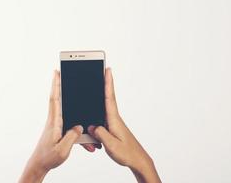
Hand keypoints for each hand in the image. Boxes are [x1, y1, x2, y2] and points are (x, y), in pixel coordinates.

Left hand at [19, 71, 82, 182]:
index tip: (56, 72)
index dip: (56, 85)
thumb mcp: (63, 149)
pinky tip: (75, 117)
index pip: (55, 99)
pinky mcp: (57, 128)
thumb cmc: (48, 157)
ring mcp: (55, 123)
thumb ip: (72, 136)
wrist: (40, 164)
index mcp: (54, 122)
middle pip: (57, 98)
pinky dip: (70, 114)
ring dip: (65, 97)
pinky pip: (66, 118)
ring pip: (62, 107)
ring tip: (69, 88)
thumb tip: (79, 126)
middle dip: (59, 84)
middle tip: (62, 72)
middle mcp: (53, 120)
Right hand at [87, 68, 160, 182]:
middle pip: (106, 99)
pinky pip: (102, 120)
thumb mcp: (111, 145)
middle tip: (101, 71)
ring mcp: (113, 123)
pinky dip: (97, 119)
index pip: (110, 97)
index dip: (108, 83)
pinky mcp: (112, 128)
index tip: (107, 70)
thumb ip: (100, 133)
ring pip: (102, 111)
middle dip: (103, 85)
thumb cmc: (128, 153)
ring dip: (97, 104)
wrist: (138, 161)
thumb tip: (91, 126)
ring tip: (94, 102)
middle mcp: (114, 118)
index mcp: (114, 120)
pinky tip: (94, 125)